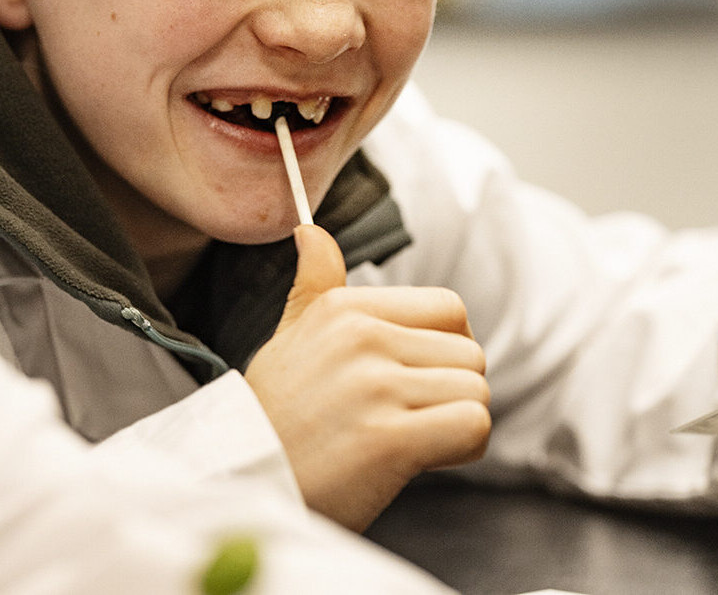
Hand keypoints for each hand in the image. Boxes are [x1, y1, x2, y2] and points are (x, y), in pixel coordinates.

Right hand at [244, 224, 491, 530]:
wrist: (242, 485)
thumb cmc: (276, 417)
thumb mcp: (289, 338)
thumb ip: (314, 284)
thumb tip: (310, 232)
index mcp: (345, 307)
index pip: (449, 308)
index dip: (447, 349)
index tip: (416, 381)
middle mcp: (361, 337)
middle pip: (470, 353)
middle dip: (453, 391)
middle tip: (408, 420)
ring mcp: (374, 385)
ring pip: (476, 389)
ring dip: (457, 423)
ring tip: (410, 441)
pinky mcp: (388, 438)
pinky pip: (473, 425)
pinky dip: (462, 449)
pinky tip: (423, 459)